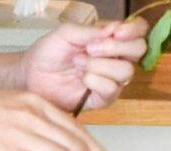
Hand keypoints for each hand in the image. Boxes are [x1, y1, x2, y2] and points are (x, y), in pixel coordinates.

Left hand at [20, 19, 149, 111]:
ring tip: (79, 64)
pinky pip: (111, 90)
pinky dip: (97, 81)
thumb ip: (91, 31)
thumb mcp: (68, 33)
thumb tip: (114, 29)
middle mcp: (115, 59)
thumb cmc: (49, 52)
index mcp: (111, 39)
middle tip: (91, 49)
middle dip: (117, 48)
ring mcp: (110, 80)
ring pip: (126, 72)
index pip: (138, 32)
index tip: (117, 32)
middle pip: (138, 51)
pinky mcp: (101, 100)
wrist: (32, 76)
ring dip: (101, 65)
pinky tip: (82, 79)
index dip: (134, 30)